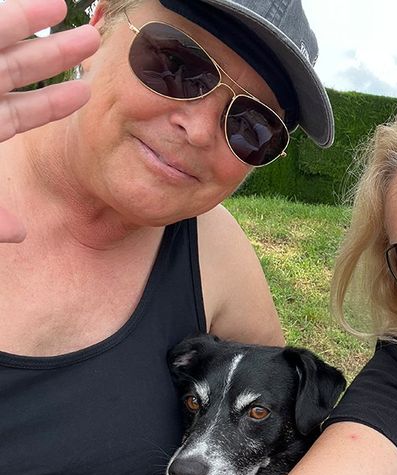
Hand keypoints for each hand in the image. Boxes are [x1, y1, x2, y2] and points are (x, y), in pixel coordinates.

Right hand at [0, 0, 99, 242]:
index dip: (51, 102)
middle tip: (94, 42)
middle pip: (13, 70)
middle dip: (53, 56)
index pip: (17, 114)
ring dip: (29, 25)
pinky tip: (42, 8)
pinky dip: (8, 18)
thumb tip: (22, 236)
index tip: (88, 94)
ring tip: (67, 11)